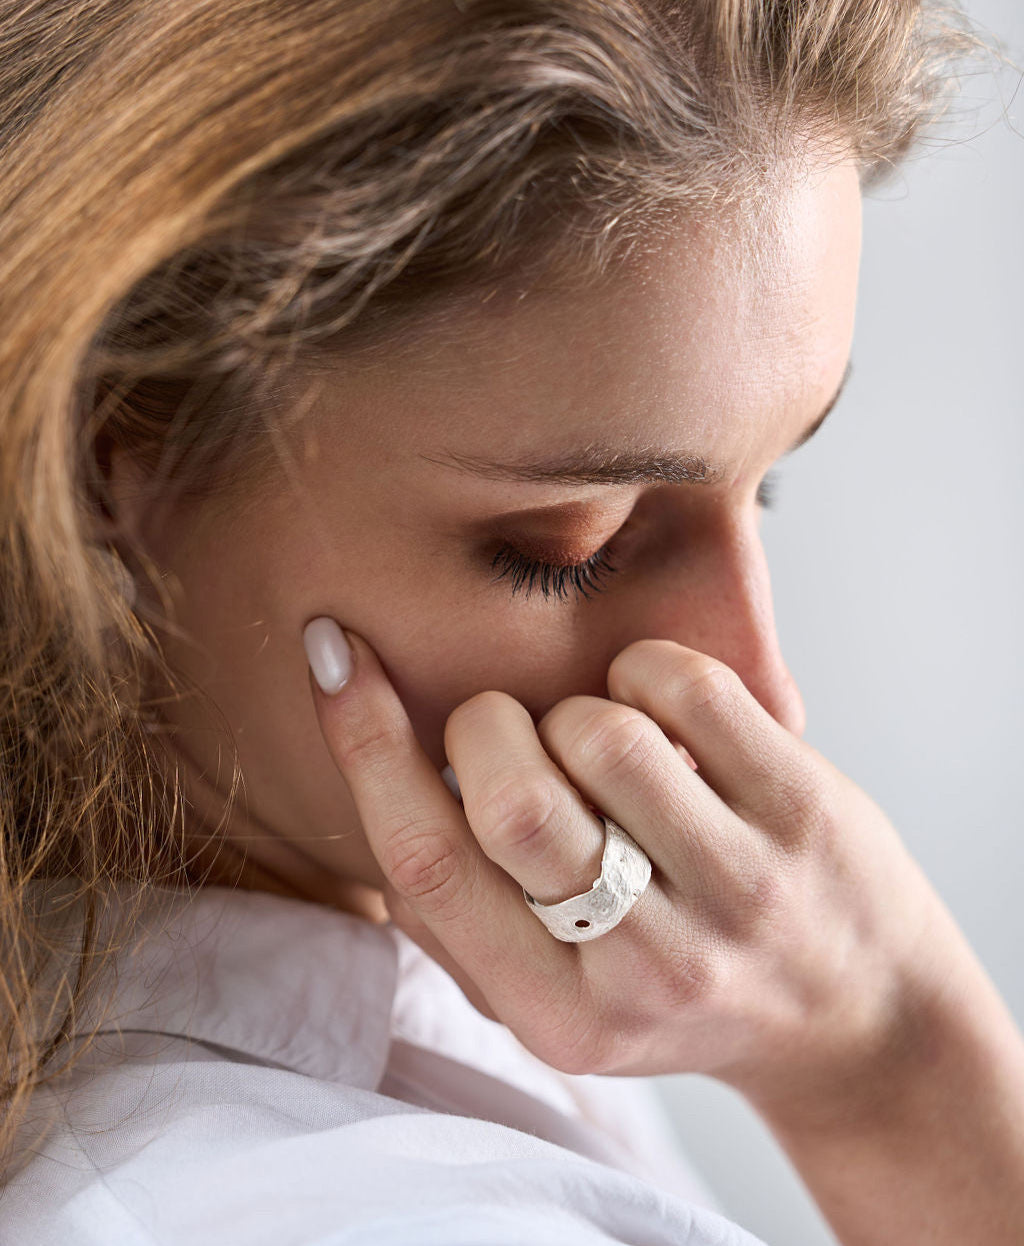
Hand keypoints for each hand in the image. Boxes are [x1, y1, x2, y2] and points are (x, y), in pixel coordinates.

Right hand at [304, 618, 954, 1110]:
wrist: (855, 1017)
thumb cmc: (677, 988)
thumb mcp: (554, 996)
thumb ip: (461, 912)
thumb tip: (375, 755)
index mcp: (556, 1016)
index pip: (427, 865)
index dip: (363, 743)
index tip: (335, 654)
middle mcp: (646, 966)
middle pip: (512, 798)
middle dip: (488, 726)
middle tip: (514, 735)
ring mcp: (736, 888)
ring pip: (600, 733)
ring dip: (578, 709)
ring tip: (607, 750)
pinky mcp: (802, 812)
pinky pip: (686, 687)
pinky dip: (648, 673)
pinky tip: (667, 721)